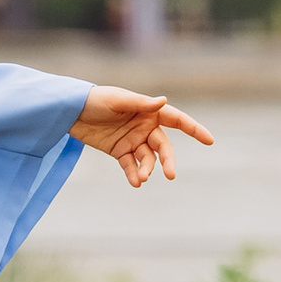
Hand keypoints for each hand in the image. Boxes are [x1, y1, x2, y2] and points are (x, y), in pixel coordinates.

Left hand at [74, 88, 213, 187]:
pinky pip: (131, 166)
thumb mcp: (117, 99)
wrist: (70, 111)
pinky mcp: (119, 151)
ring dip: (147, 169)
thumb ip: (141, 103)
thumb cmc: (96, 99)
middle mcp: (144, 126)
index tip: (210, 140)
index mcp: (148, 110)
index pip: (176, 120)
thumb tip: (164, 101)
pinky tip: (135, 182)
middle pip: (163, 146)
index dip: (193, 129)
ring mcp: (132, 140)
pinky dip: (134, 174)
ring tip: (142, 178)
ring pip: (148, 159)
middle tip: (170, 174)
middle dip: (168, 160)